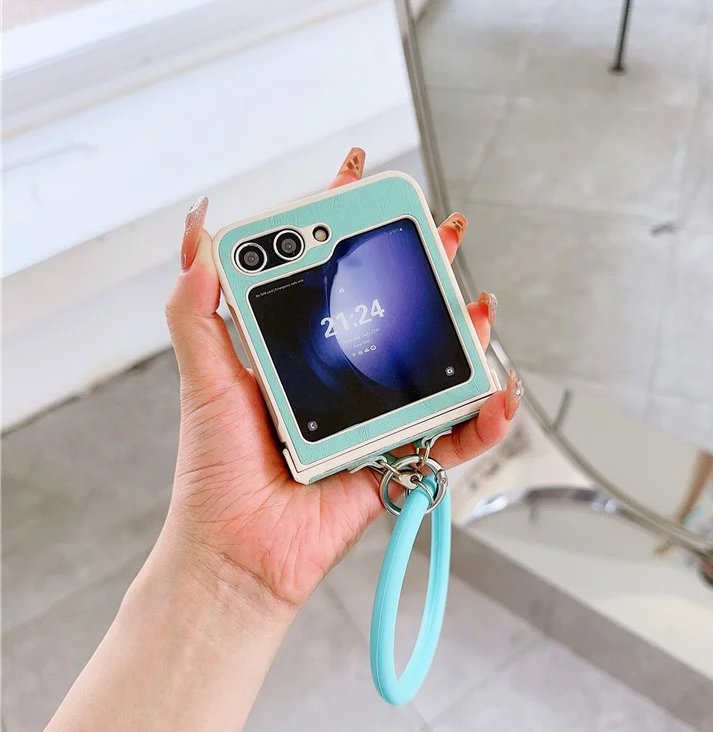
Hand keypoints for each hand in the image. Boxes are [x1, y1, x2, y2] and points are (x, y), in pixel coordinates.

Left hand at [164, 148, 521, 612]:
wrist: (238, 549)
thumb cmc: (217, 470)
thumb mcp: (205, 375)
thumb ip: (197, 306)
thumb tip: (199, 233)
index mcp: (296, 350)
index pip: (328, 276)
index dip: (346, 230)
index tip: (360, 182)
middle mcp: (339, 377)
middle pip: (389, 310)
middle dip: (419, 266)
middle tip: (442, 231)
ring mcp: (372, 416)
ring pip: (429, 364)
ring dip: (462, 330)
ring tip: (477, 302)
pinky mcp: (398, 460)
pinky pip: (452, 438)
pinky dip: (482, 417)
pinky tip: (497, 388)